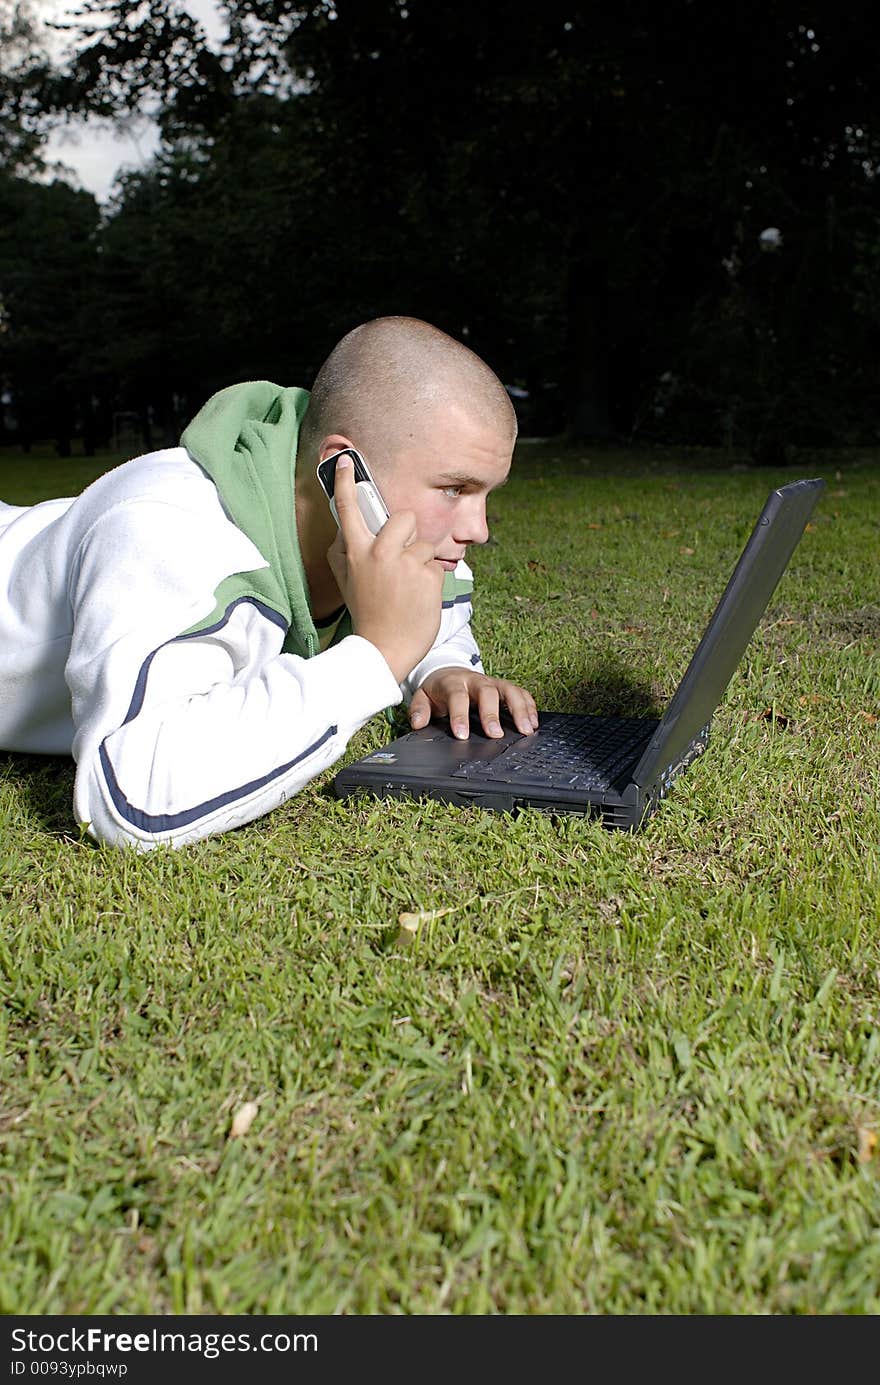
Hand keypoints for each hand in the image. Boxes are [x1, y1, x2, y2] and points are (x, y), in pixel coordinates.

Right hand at [327, 453, 443, 682]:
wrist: (384, 648)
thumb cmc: (367, 612)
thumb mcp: (348, 580)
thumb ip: (345, 551)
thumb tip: (345, 529)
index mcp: (356, 552)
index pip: (347, 509)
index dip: (345, 482)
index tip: (346, 460)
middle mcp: (380, 553)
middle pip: (405, 517)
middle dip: (410, 534)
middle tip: (402, 560)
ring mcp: (406, 564)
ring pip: (426, 545)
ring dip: (422, 563)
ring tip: (409, 588)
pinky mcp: (429, 577)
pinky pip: (437, 566)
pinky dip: (432, 581)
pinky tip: (419, 598)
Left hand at [409, 667, 538, 739]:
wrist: (449, 671)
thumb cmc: (438, 689)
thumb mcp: (422, 697)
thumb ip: (418, 709)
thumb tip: (417, 723)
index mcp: (453, 683)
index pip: (457, 697)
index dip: (460, 715)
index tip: (462, 735)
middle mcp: (475, 680)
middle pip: (487, 692)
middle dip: (492, 713)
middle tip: (496, 734)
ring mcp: (493, 682)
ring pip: (509, 690)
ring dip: (520, 710)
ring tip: (526, 730)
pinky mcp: (505, 687)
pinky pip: (521, 693)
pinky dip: (529, 707)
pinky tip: (534, 723)